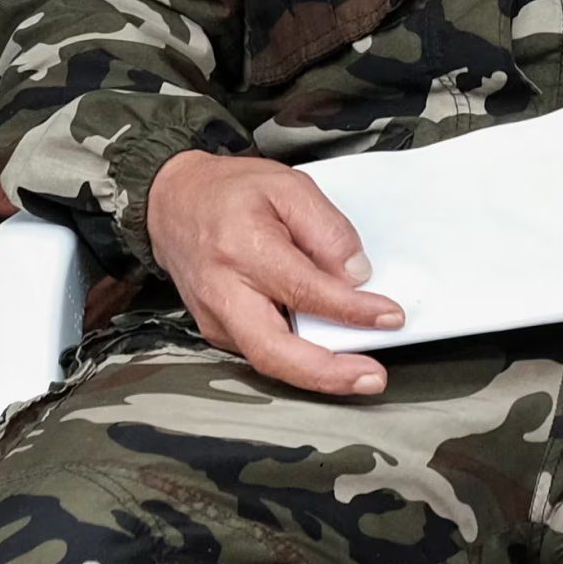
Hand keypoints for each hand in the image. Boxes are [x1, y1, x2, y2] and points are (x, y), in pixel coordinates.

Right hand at [145, 151, 403, 397]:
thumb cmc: (229, 193)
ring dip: (316, 374)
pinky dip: (297, 359)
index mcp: (243, 249)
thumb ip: (327, 229)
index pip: (306, 290)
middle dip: (327, 373)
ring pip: (268, 361)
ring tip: (357, 373)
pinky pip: (262, 351)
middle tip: (371, 377)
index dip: (352, 310)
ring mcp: (215, 317)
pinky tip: (325, 354)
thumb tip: (356, 274)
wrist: (174, 202)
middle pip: (275, 352)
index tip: (389, 316)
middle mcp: (224, 291)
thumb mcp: (288, 186)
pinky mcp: (216, 330)